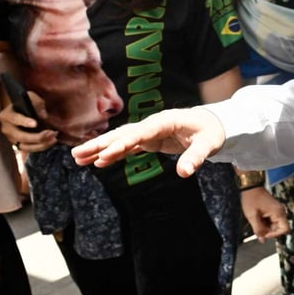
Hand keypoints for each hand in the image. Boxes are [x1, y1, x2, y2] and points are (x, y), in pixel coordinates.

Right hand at [0, 93, 56, 152]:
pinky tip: (51, 141)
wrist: (23, 110)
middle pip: (20, 136)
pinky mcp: (19, 145)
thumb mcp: (31, 97)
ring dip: (40, 144)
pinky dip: (41, 147)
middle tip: (51, 133)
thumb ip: (37, 103)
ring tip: (54, 138)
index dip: (24, 122)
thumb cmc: (27, 102)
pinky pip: (29, 149)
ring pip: (25, 146)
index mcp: (6, 115)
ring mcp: (12, 138)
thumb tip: (43, 115)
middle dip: (37, 137)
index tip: (35, 124)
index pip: (14, 119)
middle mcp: (7, 128)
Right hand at [72, 107, 224, 176]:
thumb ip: (196, 157)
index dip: (124, 142)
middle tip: (78, 155)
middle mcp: (154, 124)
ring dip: (101, 148)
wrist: (215, 122)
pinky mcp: (151, 140)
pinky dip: (113, 153)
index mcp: (167, 121)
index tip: (106, 153)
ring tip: (78, 158)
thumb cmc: (213, 131)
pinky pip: (128, 146)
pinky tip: (97, 162)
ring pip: (121, 139)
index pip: (142, 132)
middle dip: (101, 144)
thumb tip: (184, 173)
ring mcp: (151, 132)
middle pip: (124, 133)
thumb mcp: (209, 144)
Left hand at [240, 187, 289, 241]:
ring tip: (256, 221)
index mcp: (279, 212)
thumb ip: (258, 230)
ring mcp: (278, 210)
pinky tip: (257, 218)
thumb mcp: (252, 217)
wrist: (250, 186)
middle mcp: (281, 212)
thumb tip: (263, 240)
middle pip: (278, 228)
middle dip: (268, 231)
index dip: (275, 234)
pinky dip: (264, 222)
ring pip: (274, 225)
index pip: (285, 230)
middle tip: (257, 228)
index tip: (264, 234)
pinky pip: (271, 221)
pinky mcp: (274, 210)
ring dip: (265, 227)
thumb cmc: (251, 199)